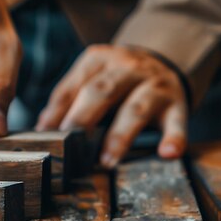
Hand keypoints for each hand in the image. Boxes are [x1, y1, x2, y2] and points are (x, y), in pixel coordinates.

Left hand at [35, 44, 187, 167]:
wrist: (164, 60)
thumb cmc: (117, 79)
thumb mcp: (92, 79)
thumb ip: (68, 99)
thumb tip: (42, 128)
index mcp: (100, 59)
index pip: (74, 85)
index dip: (57, 110)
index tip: (44, 134)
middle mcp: (128, 68)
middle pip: (102, 92)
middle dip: (83, 119)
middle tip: (68, 147)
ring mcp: (155, 84)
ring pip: (136, 108)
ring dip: (119, 136)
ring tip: (107, 160)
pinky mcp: (178, 103)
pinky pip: (178, 121)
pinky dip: (174, 138)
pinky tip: (167, 154)